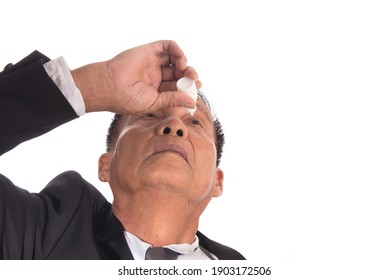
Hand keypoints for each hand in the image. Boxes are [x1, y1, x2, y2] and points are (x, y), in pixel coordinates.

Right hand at [72, 40, 200, 113]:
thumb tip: (193, 103)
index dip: (189, 86)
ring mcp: (153, 62)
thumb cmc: (128, 99)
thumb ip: (174, 100)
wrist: (109, 86)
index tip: (197, 88)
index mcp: (157, 90)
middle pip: (179, 72)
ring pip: (175, 59)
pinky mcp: (149, 51)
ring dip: (185, 63)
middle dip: (189, 75)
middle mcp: (156, 75)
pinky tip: (180, 59)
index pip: (178, 86)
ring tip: (186, 69)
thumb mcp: (155, 103)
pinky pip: (167, 46)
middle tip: (194, 79)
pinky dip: (177, 50)